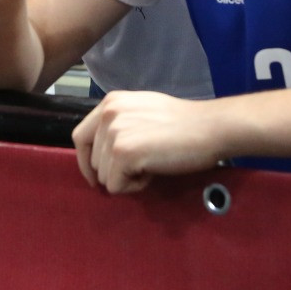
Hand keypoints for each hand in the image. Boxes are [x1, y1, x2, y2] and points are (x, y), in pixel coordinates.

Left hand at [72, 91, 223, 193]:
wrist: (209, 127)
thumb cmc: (184, 124)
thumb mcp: (142, 112)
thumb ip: (120, 124)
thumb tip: (104, 151)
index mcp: (110, 102)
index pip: (81, 137)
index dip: (86, 161)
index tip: (97, 176)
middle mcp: (107, 113)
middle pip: (92, 161)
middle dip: (113, 171)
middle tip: (144, 166)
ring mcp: (114, 132)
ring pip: (103, 176)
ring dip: (127, 178)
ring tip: (153, 164)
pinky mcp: (123, 152)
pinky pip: (116, 186)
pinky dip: (135, 187)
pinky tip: (154, 171)